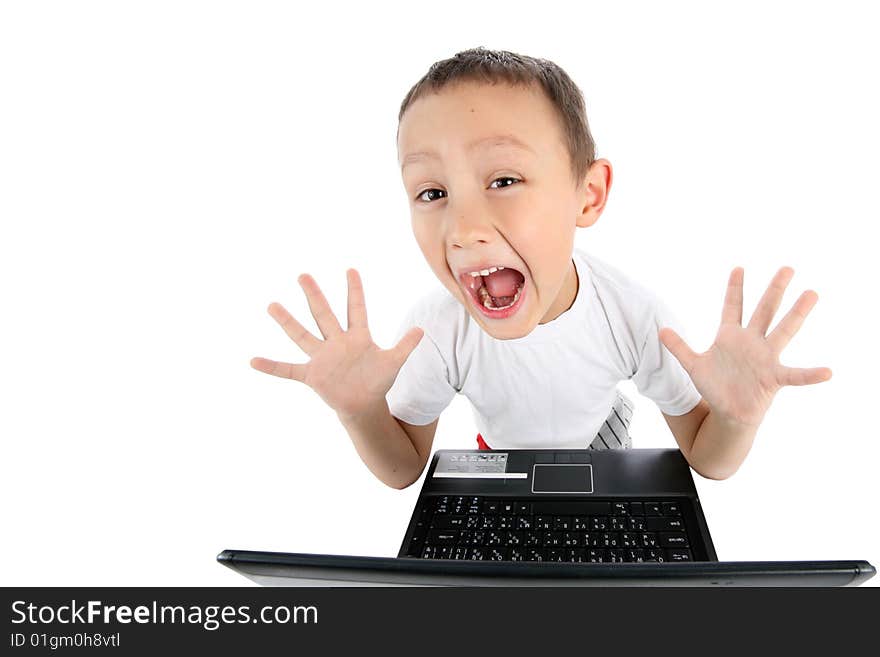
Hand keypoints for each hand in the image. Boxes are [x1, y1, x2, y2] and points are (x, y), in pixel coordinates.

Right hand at [250, 269, 424, 418]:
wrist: (364, 405)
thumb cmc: (377, 381)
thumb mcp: (394, 362)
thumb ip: (406, 345)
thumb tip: (422, 330)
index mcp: (357, 337)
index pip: (356, 309)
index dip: (355, 291)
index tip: (351, 270)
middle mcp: (336, 343)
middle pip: (324, 314)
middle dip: (315, 295)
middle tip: (304, 275)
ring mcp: (322, 358)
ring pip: (302, 335)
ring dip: (288, 322)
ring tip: (272, 305)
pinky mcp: (312, 376)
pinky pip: (288, 369)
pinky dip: (272, 367)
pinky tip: (253, 361)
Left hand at [659, 266, 831, 427]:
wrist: (728, 412)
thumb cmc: (715, 387)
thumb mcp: (693, 365)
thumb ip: (679, 347)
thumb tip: (660, 331)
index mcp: (730, 337)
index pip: (733, 307)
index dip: (735, 288)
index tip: (739, 268)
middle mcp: (751, 342)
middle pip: (764, 310)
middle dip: (774, 289)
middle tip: (787, 268)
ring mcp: (765, 358)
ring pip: (783, 331)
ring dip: (797, 313)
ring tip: (811, 294)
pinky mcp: (773, 378)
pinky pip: (796, 375)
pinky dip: (811, 374)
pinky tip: (827, 372)